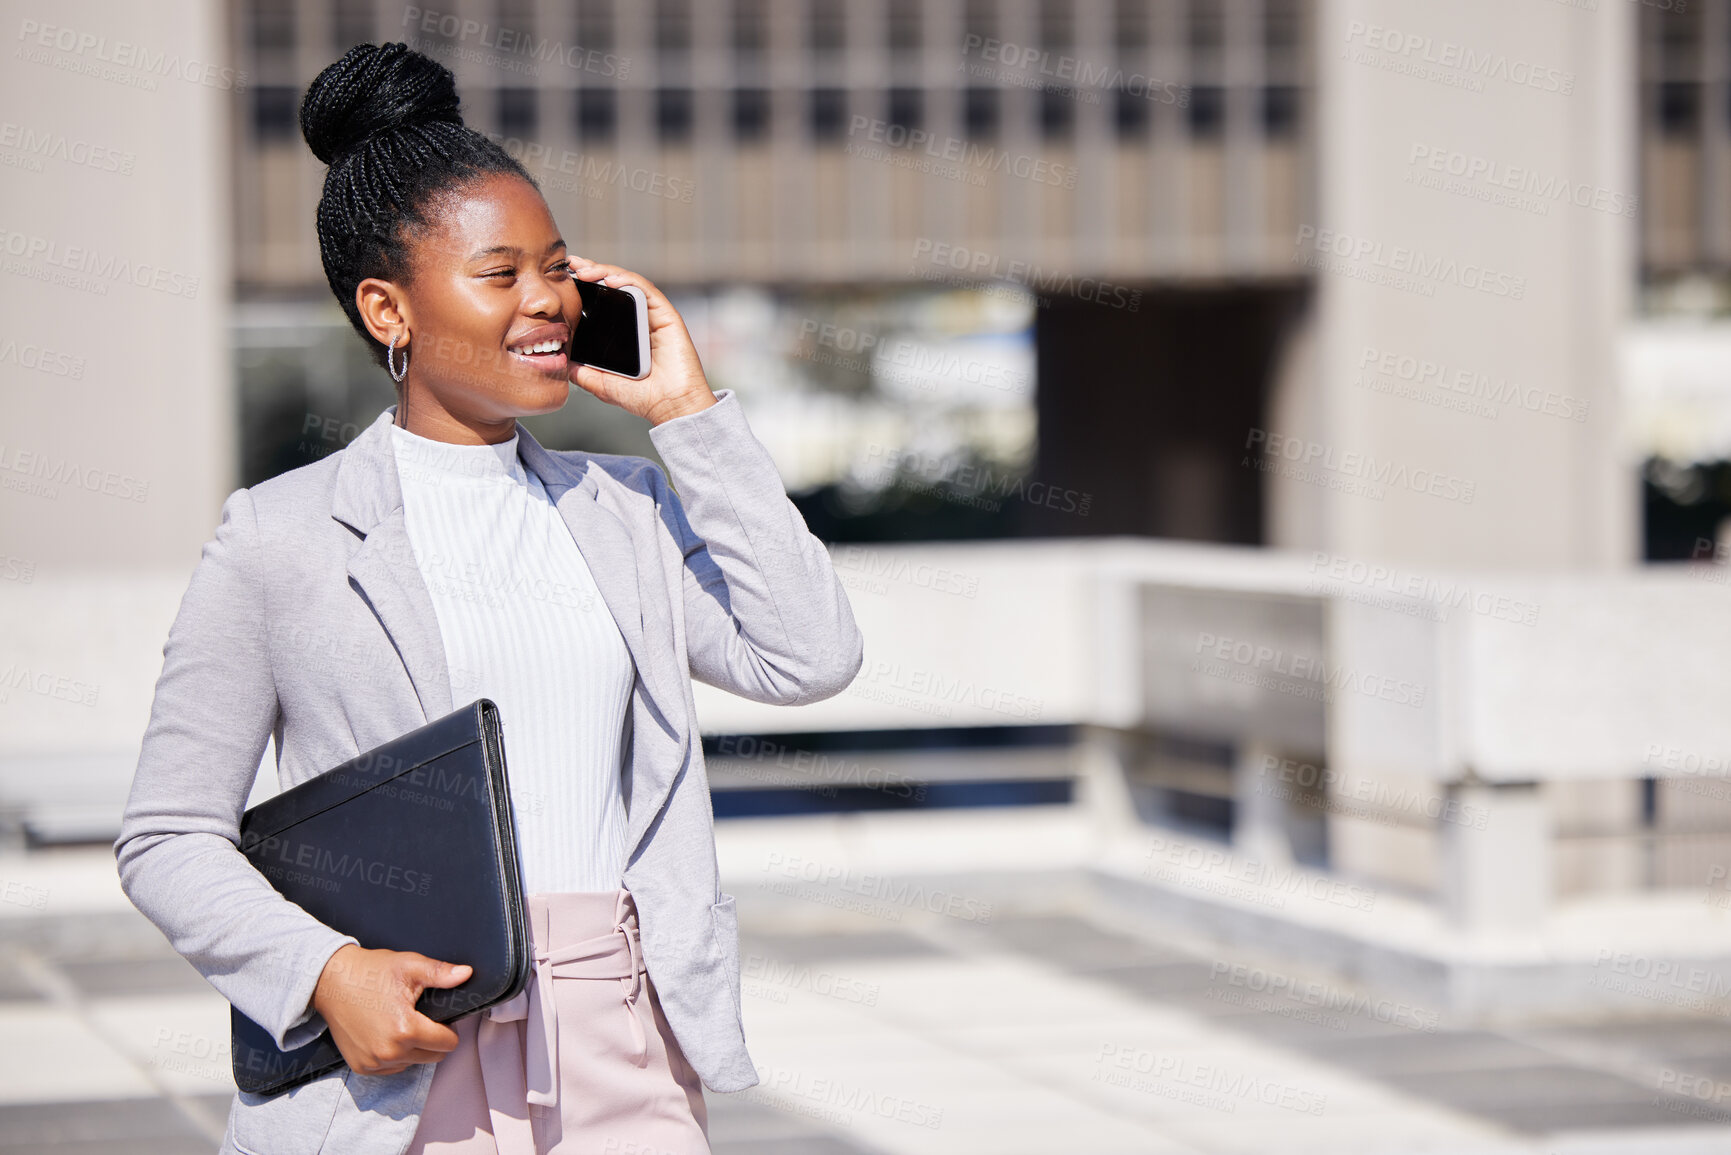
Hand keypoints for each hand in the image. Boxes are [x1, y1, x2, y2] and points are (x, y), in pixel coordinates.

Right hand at [310, 943, 471, 1075]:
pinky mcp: (361, 1067)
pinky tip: (385, 1033)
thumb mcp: (409, 966)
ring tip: (399, 1022)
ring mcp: (374, 1062)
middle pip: (433, 1056)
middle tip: (419, 1017)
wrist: (331, 981)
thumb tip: (466, 974)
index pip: (448, 1044)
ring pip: (413, 1063)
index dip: (448, 1028)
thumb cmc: (370, 972)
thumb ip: (440, 973)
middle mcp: (390, 1052)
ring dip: (413, 1048)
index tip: (437, 1016)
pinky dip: (394, 1055)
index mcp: (406, 1030)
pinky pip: (392, 1068)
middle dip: (432, 1039)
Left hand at [566, 259, 717, 425]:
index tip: (565, 280)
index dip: (585, 288)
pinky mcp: (667, 316)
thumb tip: (561, 362)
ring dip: (606, 272)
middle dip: (592, 272)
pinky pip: (646, 291)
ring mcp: (653, 317)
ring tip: (584, 271)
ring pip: (628, 284)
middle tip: (571, 265)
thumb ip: (582, 372)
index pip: (604, 302)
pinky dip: (628, 281)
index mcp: (625, 334)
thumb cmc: (643, 398)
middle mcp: (639, 321)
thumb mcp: (601, 384)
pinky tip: (610, 279)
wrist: (671, 407)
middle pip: (614, 287)